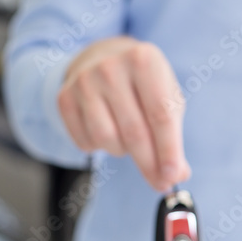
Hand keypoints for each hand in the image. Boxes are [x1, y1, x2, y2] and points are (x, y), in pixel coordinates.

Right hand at [57, 37, 189, 191]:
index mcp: (144, 60)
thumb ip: (174, 135)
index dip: (168, 150)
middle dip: (149, 164)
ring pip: (107, 140)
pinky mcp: (64, 97)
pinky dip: (100, 147)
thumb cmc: (144, 84)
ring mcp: (84, 81)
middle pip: (134, 132)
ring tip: (129, 137)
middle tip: (161, 182)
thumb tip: (177, 174)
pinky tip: (108, 129)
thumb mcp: (166, 97)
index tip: (172, 176)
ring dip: (123, 151)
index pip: (160, 115)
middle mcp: (111, 67)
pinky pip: (85, 142)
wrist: (104, 58)